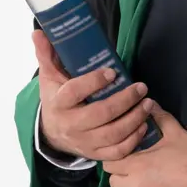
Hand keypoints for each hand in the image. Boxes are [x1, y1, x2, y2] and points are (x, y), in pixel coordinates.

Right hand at [32, 29, 153, 161]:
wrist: (52, 132)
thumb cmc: (57, 97)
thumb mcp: (49, 76)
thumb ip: (46, 54)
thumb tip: (39, 32)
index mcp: (59, 103)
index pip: (74, 93)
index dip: (94, 82)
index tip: (113, 71)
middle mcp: (71, 125)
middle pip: (99, 115)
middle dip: (124, 100)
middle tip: (141, 87)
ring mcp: (84, 142)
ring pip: (112, 134)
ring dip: (134, 119)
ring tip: (148, 103)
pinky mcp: (96, 153)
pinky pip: (117, 152)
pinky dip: (133, 139)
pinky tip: (144, 124)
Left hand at [103, 103, 186, 186]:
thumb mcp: (178, 133)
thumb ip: (160, 118)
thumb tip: (150, 105)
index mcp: (138, 167)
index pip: (110, 164)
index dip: (116, 156)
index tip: (126, 152)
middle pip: (114, 183)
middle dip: (121, 173)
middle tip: (136, 164)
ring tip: (149, 177)